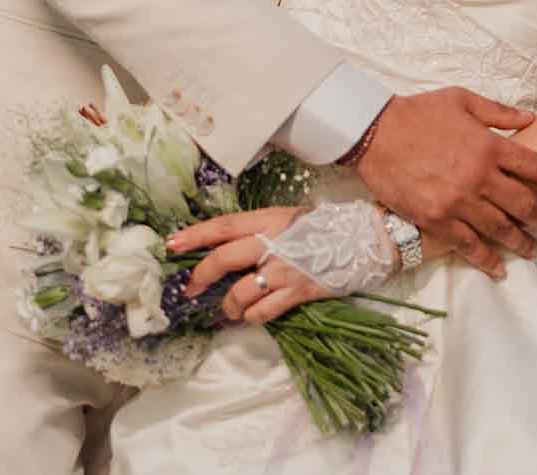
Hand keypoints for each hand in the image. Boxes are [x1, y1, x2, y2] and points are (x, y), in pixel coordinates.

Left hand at [168, 208, 334, 325]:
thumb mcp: (288, 219)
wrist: (364, 239)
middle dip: (200, 277)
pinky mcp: (298, 292)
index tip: (171, 244)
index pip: (223, 226)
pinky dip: (251, 317)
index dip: (195, 235)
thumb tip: (225, 248)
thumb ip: (259, 232)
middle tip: (190, 289)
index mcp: (269, 220)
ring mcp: (285, 269)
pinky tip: (252, 315)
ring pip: (239, 293)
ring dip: (228, 306)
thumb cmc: (323, 228)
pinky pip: (263, 312)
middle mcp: (273, 243)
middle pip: (224, 259)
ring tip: (230, 309)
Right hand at [351, 89, 536, 278]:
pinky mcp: (436, 219)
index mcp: (491, 146)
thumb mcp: (463, 100)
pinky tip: (499, 269)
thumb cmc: (419, 112)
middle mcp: (480, 176)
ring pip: (501, 229)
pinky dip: (486, 260)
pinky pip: (468, 245)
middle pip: (526, 204)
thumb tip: (531, 118)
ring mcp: (458, 201)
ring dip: (522, 243)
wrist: (374, 132)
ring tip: (535, 250)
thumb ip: (500, 112)